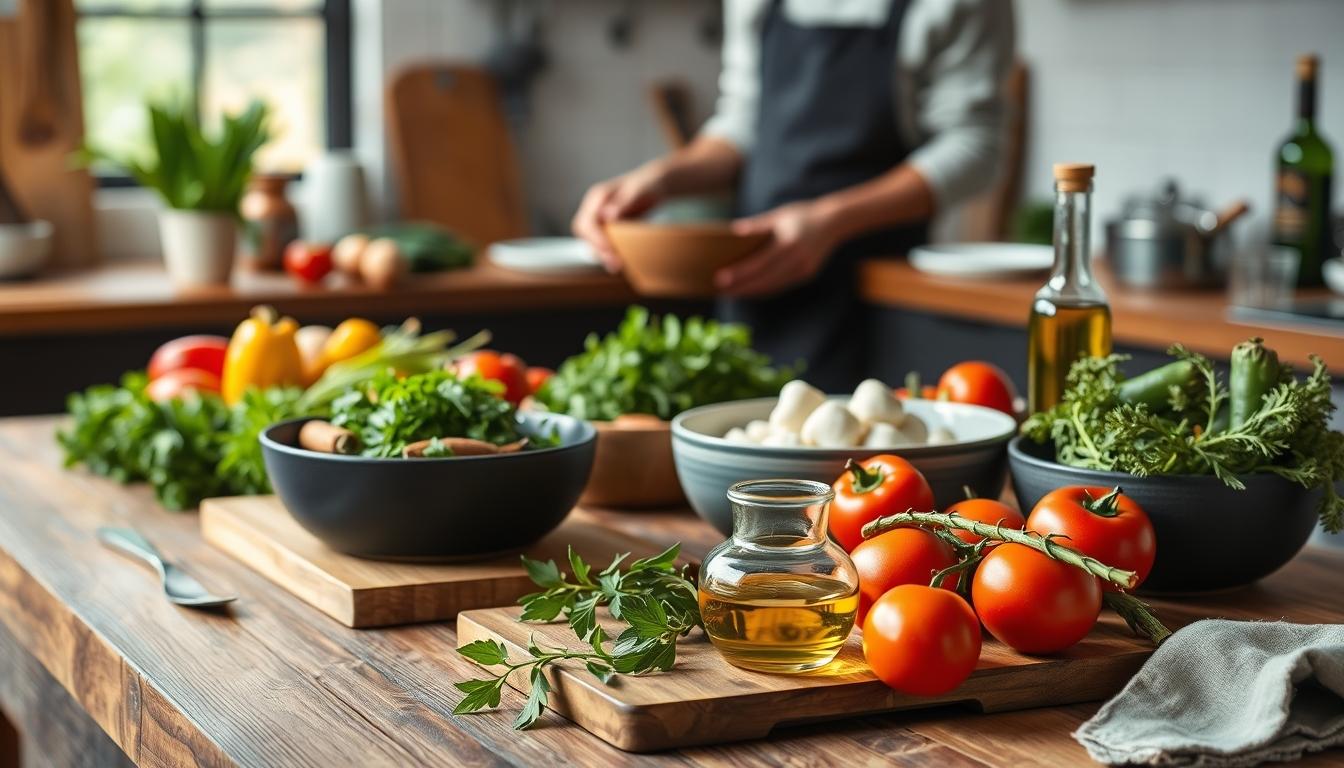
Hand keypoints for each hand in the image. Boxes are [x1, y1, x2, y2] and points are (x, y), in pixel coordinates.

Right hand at [571, 162, 667, 270]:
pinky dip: (607, 252)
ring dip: (601, 254)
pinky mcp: (606, 226)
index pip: (586, 221)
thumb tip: (607, 216)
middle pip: (584, 233)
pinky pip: (601, 242)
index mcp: (597, 196)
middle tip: (615, 264)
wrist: (654, 184)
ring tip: (617, 266)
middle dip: (597, 249)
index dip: (595, 238)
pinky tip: (619, 262)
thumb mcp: (638, 191)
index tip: (609, 250)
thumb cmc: (647, 185)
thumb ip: (622, 203)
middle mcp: (594, 207)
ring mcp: (599, 217)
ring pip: (590, 240)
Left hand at [715, 202, 840, 296]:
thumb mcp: (778, 215)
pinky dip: (763, 290)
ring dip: (750, 292)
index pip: (759, 263)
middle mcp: (797, 259)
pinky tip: (749, 291)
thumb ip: (756, 225)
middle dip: (741, 288)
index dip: (739, 273)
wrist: (833, 223)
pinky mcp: (806, 276)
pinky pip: (780, 287)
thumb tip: (732, 232)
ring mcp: (803, 270)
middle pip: (764, 280)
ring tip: (730, 293)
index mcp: (789, 243)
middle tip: (719, 291)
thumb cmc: (800, 215)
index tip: (720, 279)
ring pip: (772, 287)